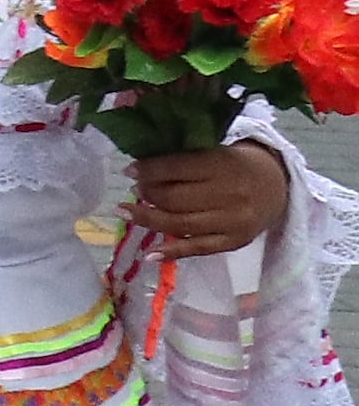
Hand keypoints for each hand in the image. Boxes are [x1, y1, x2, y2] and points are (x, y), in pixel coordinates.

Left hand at [133, 141, 293, 258]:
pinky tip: (149, 254)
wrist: (279, 186)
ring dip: (148, 220)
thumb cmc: (237, 165)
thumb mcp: (217, 151)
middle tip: (135, 190)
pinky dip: (172, 252)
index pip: (176, 168)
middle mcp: (230, 194)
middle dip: (147, 194)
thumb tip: (141, 168)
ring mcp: (233, 221)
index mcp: (223, 164)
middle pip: (175, 198)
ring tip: (125, 212)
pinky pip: (198, 249)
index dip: (148, 170)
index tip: (129, 171)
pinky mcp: (235, 241)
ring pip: (181, 225)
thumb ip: (186, 159)